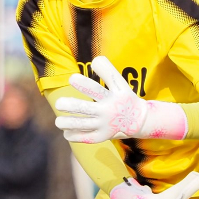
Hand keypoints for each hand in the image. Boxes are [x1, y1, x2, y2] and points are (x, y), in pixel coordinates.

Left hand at [55, 56, 187, 143]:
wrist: (140, 121)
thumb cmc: (125, 99)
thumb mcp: (122, 84)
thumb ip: (108, 72)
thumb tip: (95, 60)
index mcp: (115, 95)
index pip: (102, 86)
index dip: (88, 82)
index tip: (72, 78)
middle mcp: (110, 110)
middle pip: (89, 108)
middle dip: (73, 106)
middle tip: (59, 103)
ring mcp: (106, 125)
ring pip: (84, 125)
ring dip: (70, 123)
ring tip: (58, 121)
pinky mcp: (103, 136)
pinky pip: (86, 138)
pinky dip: (75, 135)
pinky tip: (66, 132)